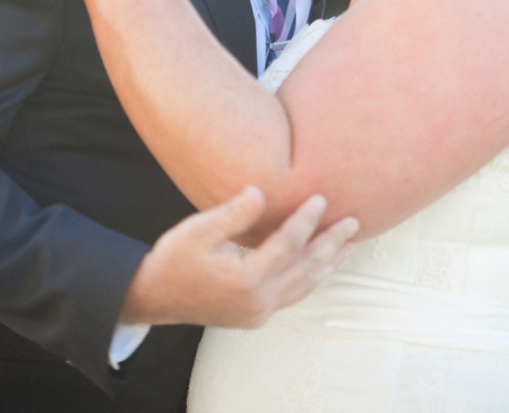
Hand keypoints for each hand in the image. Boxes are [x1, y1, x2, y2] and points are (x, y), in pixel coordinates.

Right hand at [120, 187, 358, 328]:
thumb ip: (234, 212)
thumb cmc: (175, 258)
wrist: (154, 296)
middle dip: (331, 243)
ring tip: (349, 245)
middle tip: (354, 222)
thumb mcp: (200, 229)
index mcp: (246, 279)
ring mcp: (259, 312)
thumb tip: (261, 192)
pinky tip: (320, 267)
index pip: (287, 244)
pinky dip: (311, 278)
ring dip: (328, 263)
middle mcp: (258, 301)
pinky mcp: (256, 316)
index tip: (321, 198)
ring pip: (304, 285)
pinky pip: (293, 295)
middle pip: (306, 267)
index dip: (306, 219)